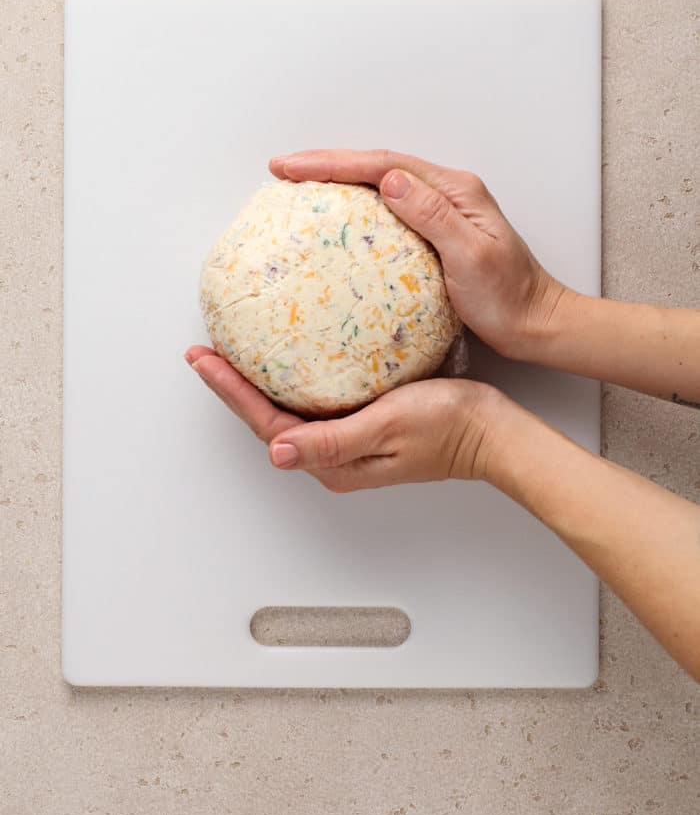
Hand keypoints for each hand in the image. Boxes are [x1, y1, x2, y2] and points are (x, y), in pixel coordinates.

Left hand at [185, 346, 497, 491]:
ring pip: (286, 410)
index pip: (265, 425)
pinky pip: (312, 402)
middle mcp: (332, 456)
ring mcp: (345, 442)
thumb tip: (276, 452)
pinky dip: (289, 379)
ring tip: (229, 353)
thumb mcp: (387, 427)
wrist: (489, 431)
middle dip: (232, 387)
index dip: (230, 391)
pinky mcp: (360, 425)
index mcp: (332, 461)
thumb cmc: (447, 426)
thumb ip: (332, 440)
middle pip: (266, 420)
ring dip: (255, 383)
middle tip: (204, 352)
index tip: (204, 359)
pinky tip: (285, 359)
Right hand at [268, 149, 566, 359]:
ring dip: (338, 180)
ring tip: (298, 185)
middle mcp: (446, 192)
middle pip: (377, 166)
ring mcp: (441, 211)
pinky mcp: (435, 234)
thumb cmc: (509, 297)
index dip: (333, 163)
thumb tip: (390, 181)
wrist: (535, 323)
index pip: (383, 165)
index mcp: (454, 190)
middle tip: (282, 169)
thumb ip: (432, 215)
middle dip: (327, 164)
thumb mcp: (471, 256)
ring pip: (379, 184)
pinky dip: (355, 206)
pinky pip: (386, 211)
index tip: (292, 167)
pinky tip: (335, 220)